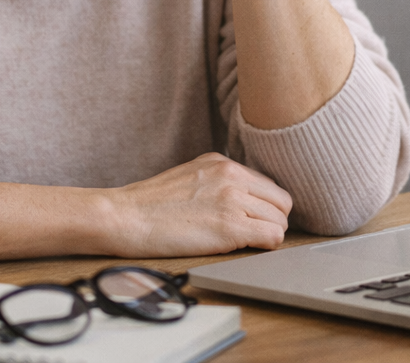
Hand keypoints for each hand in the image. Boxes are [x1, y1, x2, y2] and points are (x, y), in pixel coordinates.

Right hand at [100, 152, 291, 256]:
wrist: (127, 216)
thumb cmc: (151, 203)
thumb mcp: (190, 175)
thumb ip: (218, 180)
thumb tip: (243, 198)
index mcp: (222, 162)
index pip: (268, 185)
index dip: (265, 207)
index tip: (255, 220)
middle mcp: (232, 174)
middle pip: (281, 201)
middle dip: (272, 220)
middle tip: (254, 235)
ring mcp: (232, 199)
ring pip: (280, 221)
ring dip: (269, 235)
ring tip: (245, 243)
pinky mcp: (230, 226)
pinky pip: (273, 237)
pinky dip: (266, 246)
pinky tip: (245, 249)